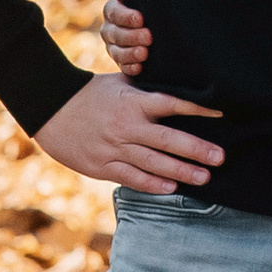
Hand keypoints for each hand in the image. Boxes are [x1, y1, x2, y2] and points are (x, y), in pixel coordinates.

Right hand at [33, 74, 219, 188]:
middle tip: (220, 157)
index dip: (198, 109)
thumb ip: (146, 88)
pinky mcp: (102, 166)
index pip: (171, 104)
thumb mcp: (119, 82)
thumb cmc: (90, 92)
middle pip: (167, 139)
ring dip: (181, 171)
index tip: (221, 113)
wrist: (50, 109)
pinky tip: (172, 188)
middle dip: (196, 150)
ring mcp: (114, 148)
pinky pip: (131, 177)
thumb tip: (178, 82)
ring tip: (204, 177)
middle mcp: (126, 126)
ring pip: (153, 163)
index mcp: (133, 102)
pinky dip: (152, 184)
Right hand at [101, 0, 150, 75]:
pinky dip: (130, 68)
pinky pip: (122, 67)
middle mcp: (109, 29)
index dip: (126, 16)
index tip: (141, 19)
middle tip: (149, 37)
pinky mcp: (121, 62)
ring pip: (116, 52)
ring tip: (144, 53)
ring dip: (130, 53)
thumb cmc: (149, 8)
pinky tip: (139, 68)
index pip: (114, 12)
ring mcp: (112, 47)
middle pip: (115, 33)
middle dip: (132, 36)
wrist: (153, 25)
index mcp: (112, 11)